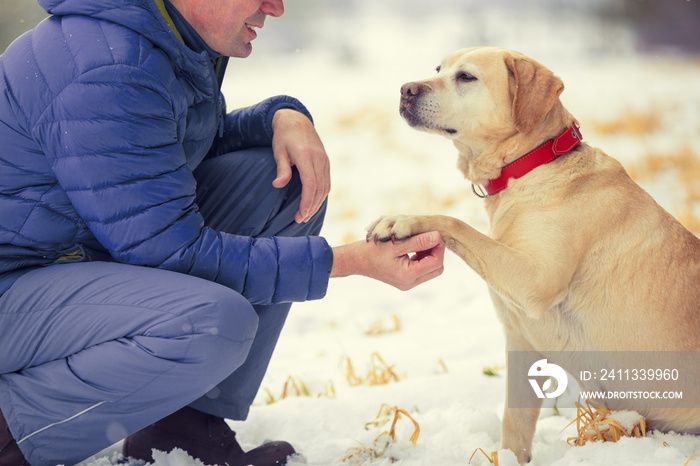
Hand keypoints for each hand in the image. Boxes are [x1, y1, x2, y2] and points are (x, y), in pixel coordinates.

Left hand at [271, 109, 330, 222]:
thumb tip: (277, 185)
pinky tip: (313, 202)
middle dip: (311, 207)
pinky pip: (327, 182)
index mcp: (306, 156)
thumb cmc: (284, 136)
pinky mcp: (326, 161)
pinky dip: (321, 195)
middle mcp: (319, 159)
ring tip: (306, 214)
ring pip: (326, 187)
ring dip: (317, 203)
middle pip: (320, 189)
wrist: (296, 120)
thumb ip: (281, 169)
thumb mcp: (278, 151)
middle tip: (300, 219)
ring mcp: (324, 160)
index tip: (300, 214)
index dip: (307, 202)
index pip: (311, 184)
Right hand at [331, 232, 445, 290]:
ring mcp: (407, 282)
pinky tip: (413, 245)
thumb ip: (418, 241)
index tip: (434, 233)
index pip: (436, 263)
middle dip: (436, 251)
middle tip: (429, 236)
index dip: (439, 247)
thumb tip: (438, 236)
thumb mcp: (396, 243)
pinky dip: (421, 256)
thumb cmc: (372, 250)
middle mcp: (409, 283)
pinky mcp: (404, 279)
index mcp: (408, 276)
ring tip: (420, 239)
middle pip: (436, 268)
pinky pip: (421, 268)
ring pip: (430, 268)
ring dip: (429, 253)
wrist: (355, 260)